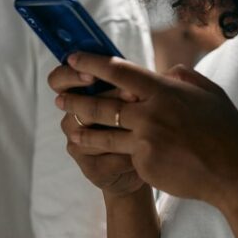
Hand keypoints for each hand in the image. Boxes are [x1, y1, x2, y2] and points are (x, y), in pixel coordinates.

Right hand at [48, 69, 144, 198]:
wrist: (147, 162)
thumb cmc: (145, 123)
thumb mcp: (147, 99)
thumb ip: (153, 83)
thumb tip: (175, 69)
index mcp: (84, 94)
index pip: (61, 78)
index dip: (71, 73)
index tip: (90, 71)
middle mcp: (76, 117)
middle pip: (70, 103)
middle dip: (97, 97)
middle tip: (129, 96)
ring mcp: (79, 143)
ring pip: (86, 131)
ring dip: (114, 126)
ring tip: (140, 124)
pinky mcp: (90, 168)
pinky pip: (103, 158)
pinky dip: (124, 154)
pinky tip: (142, 153)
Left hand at [50, 53, 237, 211]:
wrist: (233, 172)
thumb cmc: (226, 131)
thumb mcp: (210, 94)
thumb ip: (186, 78)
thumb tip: (168, 72)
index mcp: (164, 91)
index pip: (119, 71)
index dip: (92, 63)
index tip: (74, 58)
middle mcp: (150, 113)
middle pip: (100, 104)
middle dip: (76, 100)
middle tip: (61, 98)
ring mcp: (145, 141)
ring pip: (101, 134)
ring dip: (81, 130)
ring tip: (70, 128)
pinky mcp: (144, 165)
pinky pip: (123, 156)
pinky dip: (111, 154)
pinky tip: (98, 154)